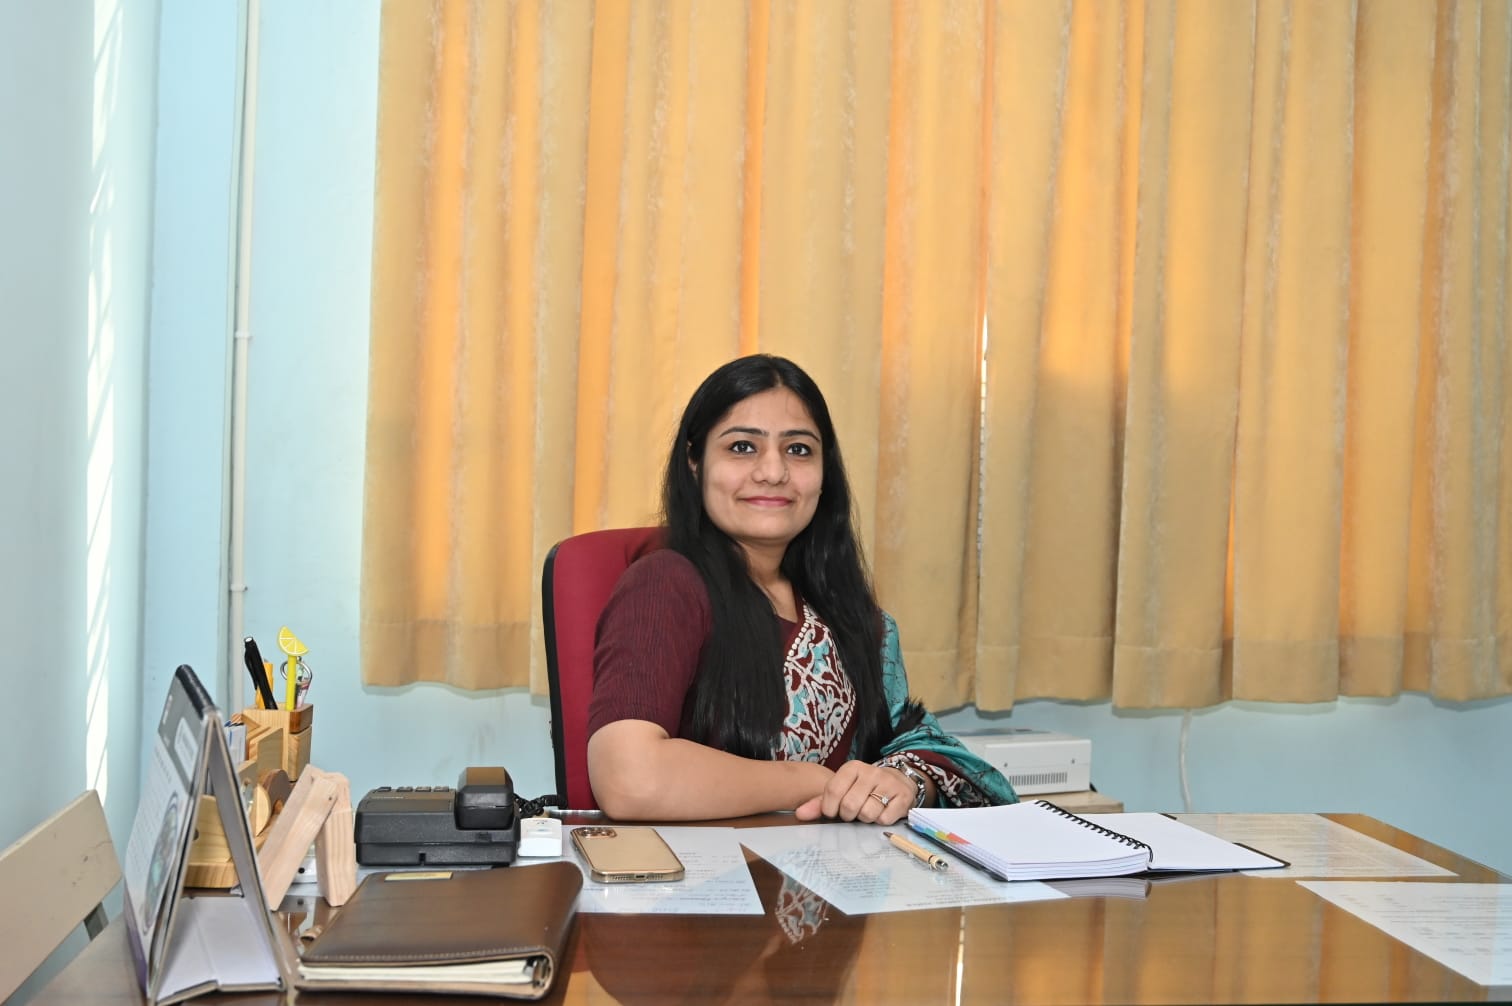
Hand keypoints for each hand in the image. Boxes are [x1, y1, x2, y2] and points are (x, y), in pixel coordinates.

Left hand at [793, 762, 912, 825]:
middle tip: (853, 812)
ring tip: (869, 810)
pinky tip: (882, 812)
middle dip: (849, 816)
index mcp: (852, 768)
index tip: (833, 812)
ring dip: (866, 819)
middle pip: (849, 805)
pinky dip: (881, 821)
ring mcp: (888, 783)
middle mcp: (870, 772)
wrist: (897, 782)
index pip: (832, 791)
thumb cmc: (863, 789)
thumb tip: (800, 814)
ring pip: (867, 814)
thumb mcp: (842, 790)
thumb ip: (820, 803)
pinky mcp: (902, 796)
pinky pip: (884, 819)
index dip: (830, 808)